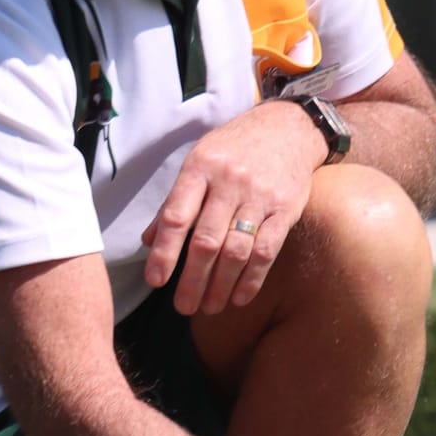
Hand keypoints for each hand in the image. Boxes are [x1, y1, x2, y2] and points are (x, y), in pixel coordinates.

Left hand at [141, 99, 327, 316]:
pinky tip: (239, 298)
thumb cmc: (234, 148)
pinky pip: (267, 251)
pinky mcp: (286, 210)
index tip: (155, 281)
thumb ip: (175, 201)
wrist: (288, 128)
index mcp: (200, 169)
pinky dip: (252, 279)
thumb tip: (148, 241)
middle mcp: (229, 182)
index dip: (164, 252)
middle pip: (206, 241)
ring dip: (220, 286)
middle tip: (182, 307)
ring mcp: (260, 197)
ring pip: (236, 251)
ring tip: (209, 307)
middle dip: (192, 280)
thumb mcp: (199, 161)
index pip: (177, 217)